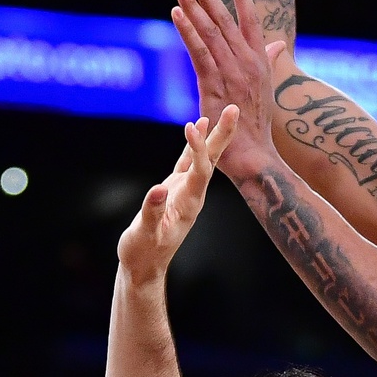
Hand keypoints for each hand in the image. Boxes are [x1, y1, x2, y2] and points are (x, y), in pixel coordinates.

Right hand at [117, 111, 238, 283]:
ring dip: (213, 136)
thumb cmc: (143, 253)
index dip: (197, 149)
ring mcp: (186, 191)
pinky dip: (193, 145)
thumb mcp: (144, 236)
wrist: (144, 266)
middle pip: (212, 160)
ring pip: (203, 158)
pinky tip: (196, 128)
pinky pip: (188, 162)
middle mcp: (193, 195)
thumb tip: (157, 191)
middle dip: (223, 135)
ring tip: (222, 112)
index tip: (191, 126)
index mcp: (189, 204)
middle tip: (234, 109)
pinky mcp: (176, 190)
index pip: (200, 170)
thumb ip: (151, 214)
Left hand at [171, 0, 283, 178]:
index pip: (251, 19)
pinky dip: (186, 30)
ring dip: (193, 5)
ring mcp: (231, 71)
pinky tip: (176, 12)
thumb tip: (276, 46)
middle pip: (225, 18)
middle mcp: (247, 61)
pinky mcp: (214, 84)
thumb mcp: (266, 89)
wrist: (255, 155)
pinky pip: (198, 51)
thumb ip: (269, 62)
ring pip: (209, 31)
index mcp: (260, 61)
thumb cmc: (257, 126)